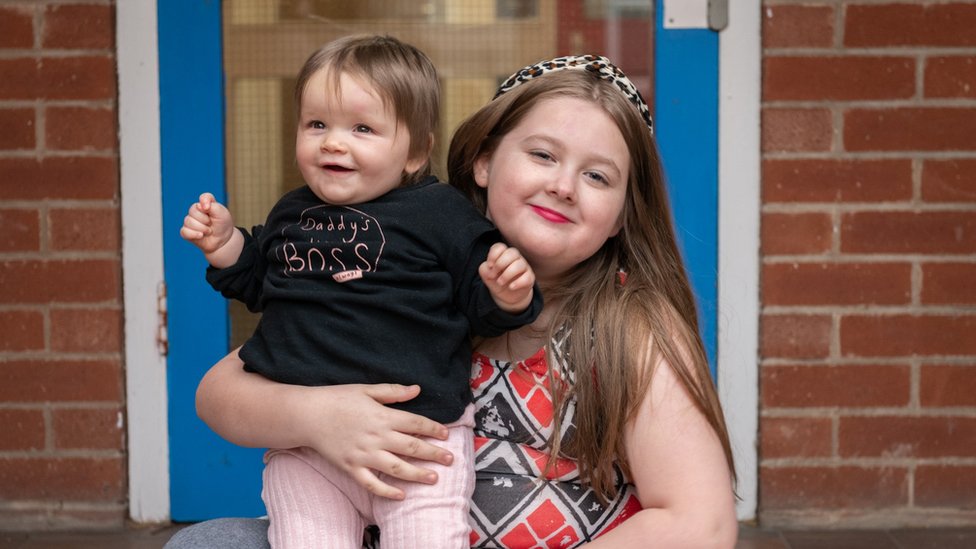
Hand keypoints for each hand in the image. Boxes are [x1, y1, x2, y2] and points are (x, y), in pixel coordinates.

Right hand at [179, 192, 235, 254]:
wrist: (223, 240)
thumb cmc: (222, 225)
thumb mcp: (222, 213)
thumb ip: (212, 206)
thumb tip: (200, 206)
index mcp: (206, 204)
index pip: (204, 197)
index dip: (205, 202)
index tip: (208, 208)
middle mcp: (196, 211)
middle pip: (193, 210)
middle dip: (205, 220)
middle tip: (211, 224)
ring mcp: (190, 221)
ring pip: (188, 221)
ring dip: (202, 228)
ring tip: (209, 231)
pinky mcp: (186, 232)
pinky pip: (184, 231)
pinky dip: (194, 234)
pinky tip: (201, 236)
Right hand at [299, 383, 455, 499]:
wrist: (307, 415)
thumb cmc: (337, 399)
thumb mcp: (366, 389)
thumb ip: (393, 392)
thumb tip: (417, 389)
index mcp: (382, 416)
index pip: (415, 424)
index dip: (433, 429)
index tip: (446, 435)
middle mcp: (376, 437)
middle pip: (411, 447)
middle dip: (433, 454)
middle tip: (450, 460)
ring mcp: (364, 455)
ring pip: (397, 468)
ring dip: (417, 474)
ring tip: (433, 478)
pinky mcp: (351, 467)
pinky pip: (372, 483)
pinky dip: (387, 491)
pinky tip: (401, 494)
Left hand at [479, 242, 535, 312]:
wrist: (506, 295)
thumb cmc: (497, 280)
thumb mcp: (486, 275)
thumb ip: (484, 269)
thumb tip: (490, 269)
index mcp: (503, 254)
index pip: (500, 247)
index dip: (493, 255)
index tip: (489, 266)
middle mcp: (515, 258)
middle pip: (512, 252)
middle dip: (500, 264)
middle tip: (493, 275)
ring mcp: (524, 267)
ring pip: (520, 264)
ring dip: (507, 274)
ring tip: (500, 282)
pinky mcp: (529, 278)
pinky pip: (527, 277)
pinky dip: (518, 283)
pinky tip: (510, 287)